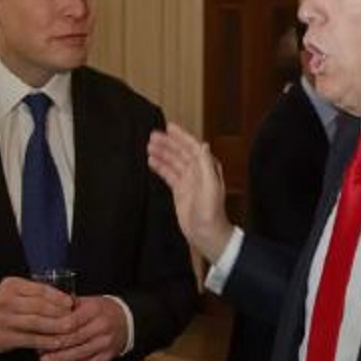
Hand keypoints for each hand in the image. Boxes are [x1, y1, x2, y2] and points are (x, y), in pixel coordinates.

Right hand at [0, 276, 73, 352]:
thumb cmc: (1, 304)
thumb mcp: (13, 291)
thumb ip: (35, 292)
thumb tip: (65, 299)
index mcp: (13, 286)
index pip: (40, 289)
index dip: (58, 297)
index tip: (71, 303)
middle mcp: (8, 301)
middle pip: (40, 306)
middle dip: (60, 313)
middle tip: (75, 318)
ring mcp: (5, 320)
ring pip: (36, 323)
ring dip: (56, 327)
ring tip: (70, 330)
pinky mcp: (5, 337)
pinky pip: (29, 339)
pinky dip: (45, 342)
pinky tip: (57, 343)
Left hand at [39, 296, 127, 360]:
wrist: (127, 320)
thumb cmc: (102, 310)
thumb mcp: (88, 301)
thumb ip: (68, 306)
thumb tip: (46, 314)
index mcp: (94, 310)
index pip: (70, 321)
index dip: (53, 329)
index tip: (39, 333)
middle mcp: (101, 326)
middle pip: (72, 339)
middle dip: (53, 347)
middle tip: (37, 351)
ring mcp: (105, 343)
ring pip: (78, 355)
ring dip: (59, 360)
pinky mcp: (107, 356)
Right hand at [147, 122, 233, 261]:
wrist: (206, 233)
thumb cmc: (211, 212)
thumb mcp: (210, 186)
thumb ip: (206, 164)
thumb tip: (203, 144)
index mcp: (206, 168)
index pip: (192, 147)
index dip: (181, 136)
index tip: (169, 127)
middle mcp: (198, 172)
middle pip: (180, 152)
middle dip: (167, 143)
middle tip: (153, 135)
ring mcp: (188, 181)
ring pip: (173, 162)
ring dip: (162, 153)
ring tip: (149, 145)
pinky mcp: (180, 191)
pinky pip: (169, 174)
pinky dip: (160, 167)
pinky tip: (151, 161)